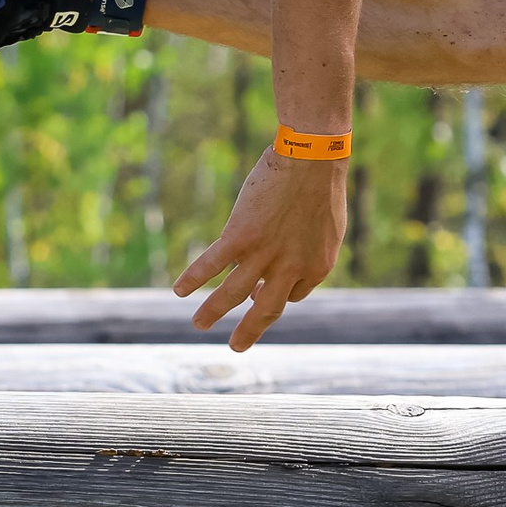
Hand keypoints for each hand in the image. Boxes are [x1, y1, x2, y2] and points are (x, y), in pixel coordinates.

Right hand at [175, 150, 346, 350]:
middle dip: (248, 331)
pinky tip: (179, 291)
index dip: (273, 295)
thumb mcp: (326, 229)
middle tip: (235, 347)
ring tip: (198, 325)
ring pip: (232, 294)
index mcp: (316, 268)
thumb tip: (287, 270)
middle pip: (266, 310)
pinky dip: (193, 279)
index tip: (257, 291)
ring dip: (212, 312)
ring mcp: (264, 254)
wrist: (311, 160)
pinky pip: (211, 265)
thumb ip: (309, 253)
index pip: (292, 295)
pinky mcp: (240, 237)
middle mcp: (290, 268)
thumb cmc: (321, 187)